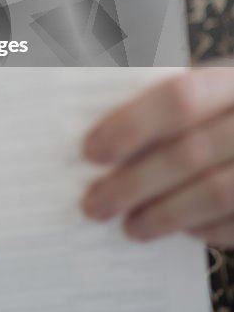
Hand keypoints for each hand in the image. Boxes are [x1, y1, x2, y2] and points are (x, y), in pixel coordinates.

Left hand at [80, 66, 233, 246]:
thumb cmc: (226, 109)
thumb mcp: (210, 90)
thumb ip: (164, 105)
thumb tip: (98, 140)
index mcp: (233, 81)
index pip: (180, 98)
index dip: (131, 125)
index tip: (91, 152)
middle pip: (190, 153)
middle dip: (134, 183)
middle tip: (94, 204)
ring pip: (215, 193)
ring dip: (164, 215)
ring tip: (130, 226)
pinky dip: (204, 230)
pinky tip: (178, 230)